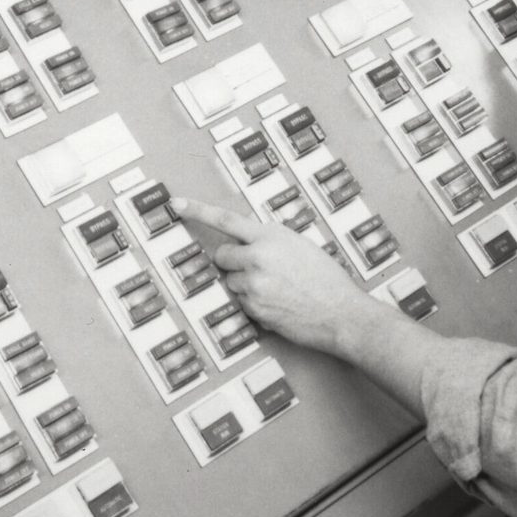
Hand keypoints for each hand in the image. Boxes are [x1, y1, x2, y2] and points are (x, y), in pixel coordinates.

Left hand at [172, 196, 369, 356]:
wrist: (340, 312)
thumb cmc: (326, 278)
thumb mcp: (299, 245)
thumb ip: (270, 241)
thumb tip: (249, 245)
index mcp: (270, 236)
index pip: (226, 219)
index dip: (198, 210)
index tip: (176, 204)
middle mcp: (257, 258)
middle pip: (222, 255)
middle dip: (232, 261)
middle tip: (257, 268)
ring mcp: (253, 286)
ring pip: (231, 282)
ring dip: (245, 285)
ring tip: (276, 289)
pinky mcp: (253, 309)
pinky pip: (242, 303)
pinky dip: (254, 304)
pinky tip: (279, 304)